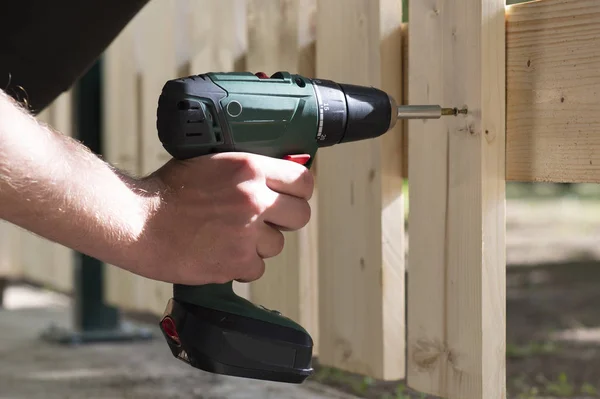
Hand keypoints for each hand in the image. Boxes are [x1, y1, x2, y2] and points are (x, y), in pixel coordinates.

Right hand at [132, 152, 313, 284]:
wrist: (138, 222)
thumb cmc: (167, 192)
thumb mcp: (209, 162)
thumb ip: (243, 169)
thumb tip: (274, 177)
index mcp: (248, 168)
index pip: (303, 182)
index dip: (299, 192)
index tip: (291, 197)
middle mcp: (253, 199)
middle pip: (301, 216)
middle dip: (286, 220)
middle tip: (267, 221)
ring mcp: (246, 233)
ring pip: (277, 245)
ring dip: (260, 245)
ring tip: (230, 237)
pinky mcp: (236, 261)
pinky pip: (257, 268)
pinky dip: (242, 265)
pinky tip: (220, 253)